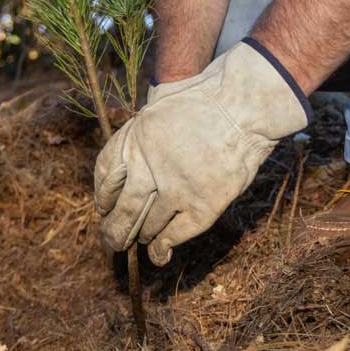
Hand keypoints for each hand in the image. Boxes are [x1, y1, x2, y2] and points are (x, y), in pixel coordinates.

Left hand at [94, 40, 309, 264]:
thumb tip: (134, 146)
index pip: (105, 175)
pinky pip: (174, 235)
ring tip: (140, 241)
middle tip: (112, 240)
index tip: (105, 206)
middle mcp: (149, 166)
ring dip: (141, 237)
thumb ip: (144, 127)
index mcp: (135, 139)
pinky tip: (160, 254)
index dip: (103, 195)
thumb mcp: (161, 101)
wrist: (246, 103)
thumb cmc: (208, 96)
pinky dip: (163, 247)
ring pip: (146, 226)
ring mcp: (176, 188)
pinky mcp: (203, 205)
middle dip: (114, 230)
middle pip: (122, 209)